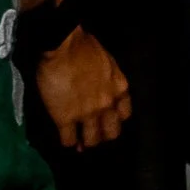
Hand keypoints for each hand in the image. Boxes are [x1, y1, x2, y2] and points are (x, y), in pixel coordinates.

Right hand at [35, 26, 131, 149]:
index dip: (115, 120)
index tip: (107, 121)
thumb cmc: (86, 48)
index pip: (125, 115)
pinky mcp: (65, 119)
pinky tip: (66, 139)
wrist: (65, 47)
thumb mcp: (108, 64)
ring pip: (91, 141)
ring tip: (79, 142)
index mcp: (120, 89)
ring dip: (85, 142)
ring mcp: (87, 114)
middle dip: (102, 136)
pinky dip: (67, 142)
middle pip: (111, 133)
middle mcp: (107, 105)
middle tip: (93, 135)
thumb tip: (100, 89)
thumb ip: (108, 81)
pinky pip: (68, 140)